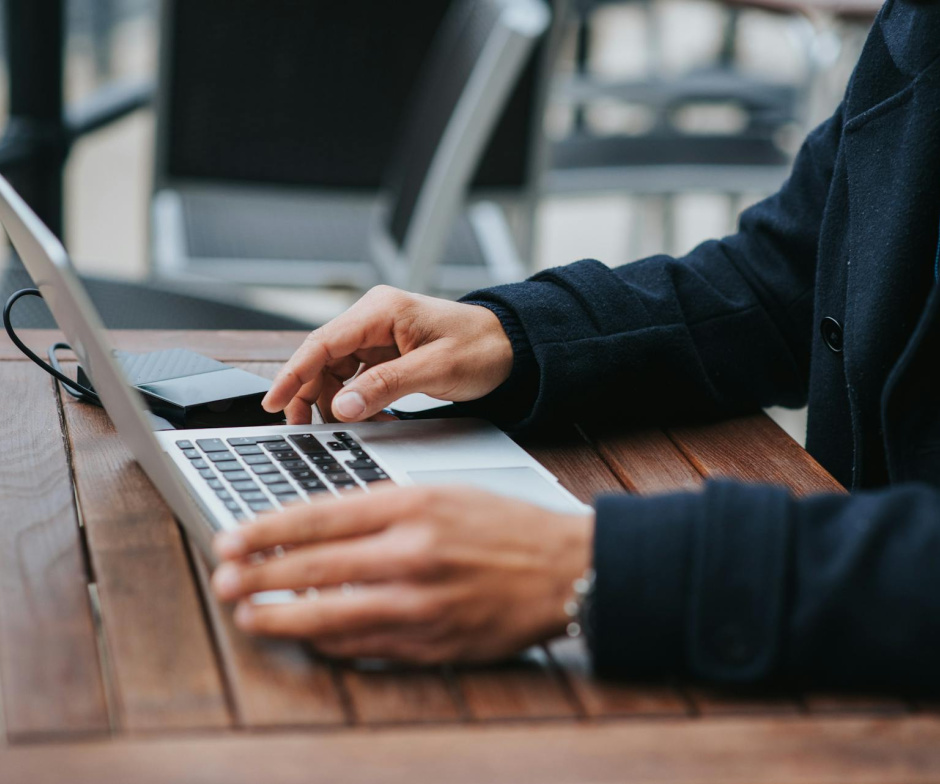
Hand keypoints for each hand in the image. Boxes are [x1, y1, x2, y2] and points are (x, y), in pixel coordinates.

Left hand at [210, 486, 593, 663]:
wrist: (563, 569)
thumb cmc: (504, 526)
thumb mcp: (443, 494)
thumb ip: (381, 509)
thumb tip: (318, 529)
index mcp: (412, 506)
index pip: (320, 517)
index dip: (267, 530)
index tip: (232, 539)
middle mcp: (411, 553)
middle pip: (314, 567)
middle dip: (258, 576)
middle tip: (222, 580)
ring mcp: (420, 603)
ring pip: (331, 616)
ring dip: (283, 618)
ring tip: (249, 615)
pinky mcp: (431, 642)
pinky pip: (365, 646)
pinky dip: (330, 642)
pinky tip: (309, 637)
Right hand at [262, 286, 514, 423]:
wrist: (513, 346)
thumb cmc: (483, 348)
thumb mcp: (436, 369)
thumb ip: (386, 386)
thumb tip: (342, 408)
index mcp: (381, 311)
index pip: (322, 342)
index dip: (293, 373)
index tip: (273, 402)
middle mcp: (373, 319)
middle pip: (322, 358)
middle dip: (310, 394)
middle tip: (304, 429)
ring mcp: (378, 335)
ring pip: (335, 370)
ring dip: (334, 401)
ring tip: (347, 428)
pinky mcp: (386, 352)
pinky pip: (356, 377)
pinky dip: (356, 400)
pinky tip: (368, 419)